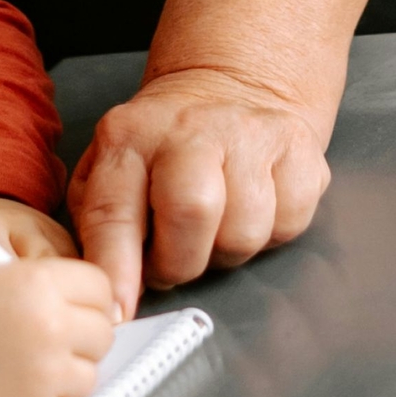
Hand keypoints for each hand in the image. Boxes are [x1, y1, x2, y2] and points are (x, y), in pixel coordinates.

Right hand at [0, 257, 114, 396]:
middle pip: (103, 330)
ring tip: (26, 358)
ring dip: (67, 367)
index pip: (98, 283)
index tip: (76, 300)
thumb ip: (29, 279)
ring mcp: (47, 374)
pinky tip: (11, 384)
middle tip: (55, 330)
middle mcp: (49, 327)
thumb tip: (73, 294)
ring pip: (90, 372)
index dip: (85, 293)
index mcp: (33, 282)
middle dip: (82, 331)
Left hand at [68, 67, 330, 318]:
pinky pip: (289, 223)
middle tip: (171, 264)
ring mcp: (249, 135)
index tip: (119, 310)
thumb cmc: (162, 145)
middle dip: (180, 263)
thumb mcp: (110, 165)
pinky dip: (270, 234)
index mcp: (128, 137)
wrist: (232, 86)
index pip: (114, 210)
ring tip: (210, 230)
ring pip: (244, 232)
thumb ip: (96, 218)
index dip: (116, 268)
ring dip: (224, 252)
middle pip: (191, 213)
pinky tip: (251, 210)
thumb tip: (100, 280)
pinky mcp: (299, 149)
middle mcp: (189, 130)